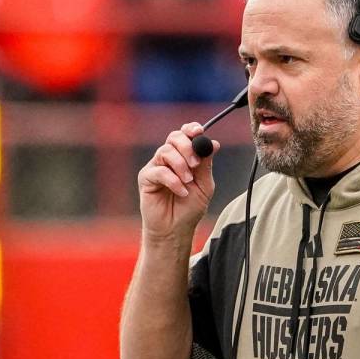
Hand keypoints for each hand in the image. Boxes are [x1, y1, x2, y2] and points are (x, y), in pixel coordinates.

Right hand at [137, 122, 218, 242]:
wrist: (175, 229)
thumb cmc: (189, 208)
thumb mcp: (204, 185)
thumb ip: (206, 164)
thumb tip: (214, 143)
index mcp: (184, 156)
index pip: (185, 135)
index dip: (191, 129)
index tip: (199, 131)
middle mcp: (168, 158)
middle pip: (174, 137)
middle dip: (187, 147)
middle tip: (195, 164)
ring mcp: (156, 166)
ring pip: (166, 151)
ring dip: (181, 165)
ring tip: (188, 182)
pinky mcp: (146, 178)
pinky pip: (159, 171)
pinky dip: (173, 180)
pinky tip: (181, 191)